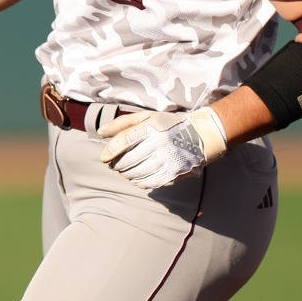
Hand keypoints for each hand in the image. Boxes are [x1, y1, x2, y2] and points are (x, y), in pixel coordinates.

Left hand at [98, 108, 228, 189]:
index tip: (104, 157)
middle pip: (128, 160)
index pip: (124, 140)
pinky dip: (138, 182)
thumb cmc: (168, 124)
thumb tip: (100, 132)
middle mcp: (160, 143)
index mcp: (152, 127)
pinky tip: (135, 178)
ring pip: (137, 173)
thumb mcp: (147, 117)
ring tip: (123, 171)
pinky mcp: (174, 172)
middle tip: (113, 164)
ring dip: (125, 174)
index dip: (110, 151)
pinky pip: (149, 182)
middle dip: (116, 165)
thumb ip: (123, 123)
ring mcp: (168, 159)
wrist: (201, 134)